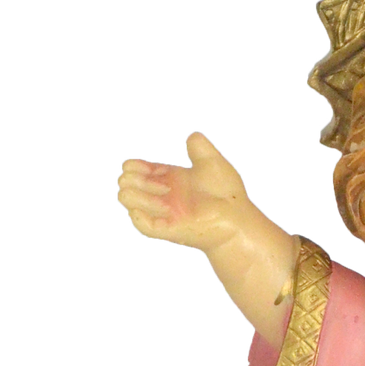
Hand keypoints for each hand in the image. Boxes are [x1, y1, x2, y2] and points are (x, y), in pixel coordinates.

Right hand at [116, 131, 250, 252]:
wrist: (237, 217)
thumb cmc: (227, 193)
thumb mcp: (212, 162)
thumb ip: (199, 147)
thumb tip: (190, 136)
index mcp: (168, 179)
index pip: (137, 169)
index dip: (135, 165)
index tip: (151, 167)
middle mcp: (161, 195)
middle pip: (127, 182)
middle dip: (134, 177)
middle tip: (163, 184)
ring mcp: (162, 212)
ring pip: (127, 199)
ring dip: (137, 193)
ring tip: (163, 195)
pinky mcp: (167, 229)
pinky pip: (141, 223)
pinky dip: (140, 213)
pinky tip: (158, 206)